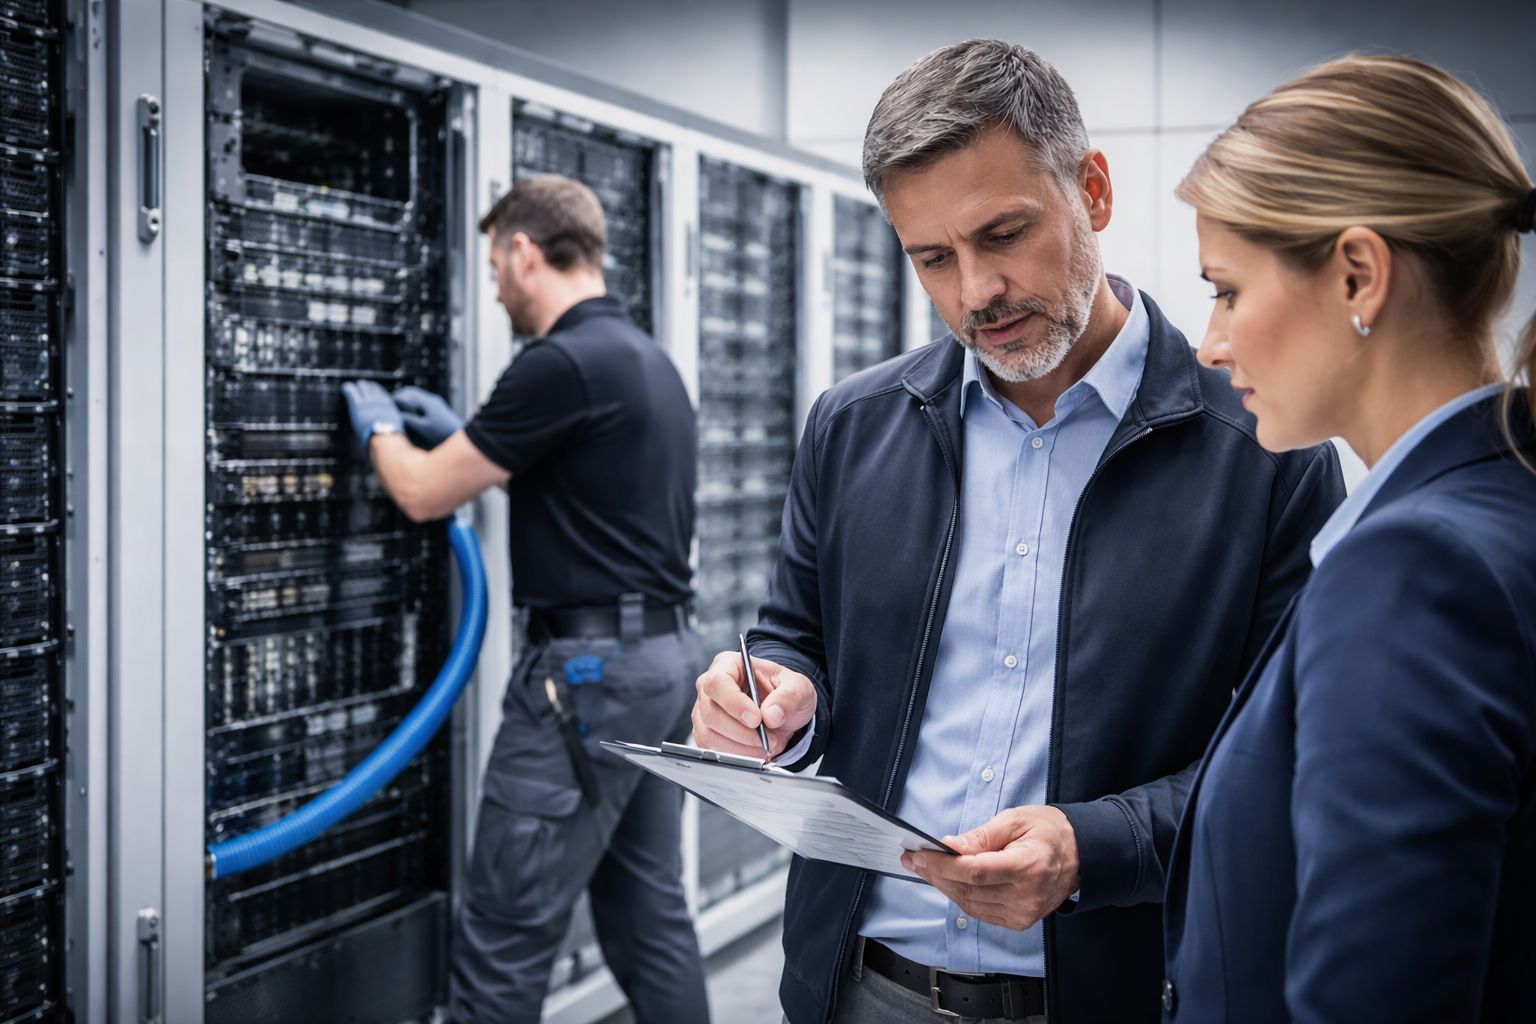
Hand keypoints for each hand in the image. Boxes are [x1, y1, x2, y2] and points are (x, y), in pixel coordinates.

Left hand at [341, 379, 403, 455]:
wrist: (384, 434)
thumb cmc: (390, 435)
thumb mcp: (395, 426)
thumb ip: (391, 422)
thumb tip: (393, 429)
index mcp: (388, 405)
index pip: (381, 392)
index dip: (375, 390)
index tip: (372, 389)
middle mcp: (378, 400)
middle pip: (371, 387)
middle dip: (365, 387)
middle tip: (360, 387)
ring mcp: (368, 401)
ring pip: (362, 386)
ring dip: (357, 387)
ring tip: (351, 387)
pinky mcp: (357, 404)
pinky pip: (351, 391)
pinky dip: (347, 388)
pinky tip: (344, 389)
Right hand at [393, 385, 462, 449]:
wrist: (462, 436)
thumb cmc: (444, 434)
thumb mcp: (423, 428)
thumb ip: (409, 419)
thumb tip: (397, 414)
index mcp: (427, 402)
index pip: (405, 395)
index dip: (394, 400)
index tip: (386, 405)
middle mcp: (431, 400)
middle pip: (410, 392)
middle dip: (399, 398)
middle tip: (389, 405)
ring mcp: (435, 403)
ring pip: (416, 396)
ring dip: (406, 401)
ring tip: (397, 410)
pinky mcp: (438, 409)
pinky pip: (422, 402)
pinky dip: (413, 406)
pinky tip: (410, 414)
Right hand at [691, 651, 816, 759]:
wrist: (781, 712)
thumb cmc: (784, 692)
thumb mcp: (799, 687)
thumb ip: (790, 696)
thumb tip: (771, 714)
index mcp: (728, 665)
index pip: (718, 683)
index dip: (734, 703)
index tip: (756, 719)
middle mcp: (710, 687)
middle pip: (710, 712)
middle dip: (742, 732)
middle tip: (768, 738)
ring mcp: (704, 711)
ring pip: (709, 734)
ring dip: (741, 747)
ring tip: (766, 745)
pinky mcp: (705, 733)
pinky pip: (712, 749)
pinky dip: (736, 755)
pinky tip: (755, 751)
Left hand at [902, 805, 1080, 930]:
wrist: (1082, 854)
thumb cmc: (1050, 831)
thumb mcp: (1015, 820)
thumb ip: (981, 836)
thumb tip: (949, 847)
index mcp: (1028, 866)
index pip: (975, 872)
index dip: (942, 865)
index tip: (920, 854)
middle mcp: (1027, 896)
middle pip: (968, 890)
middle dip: (936, 874)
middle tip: (914, 859)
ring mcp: (1024, 913)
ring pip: (970, 905)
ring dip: (944, 886)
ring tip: (925, 868)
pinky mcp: (1020, 921)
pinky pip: (981, 912)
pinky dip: (961, 896)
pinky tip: (948, 881)